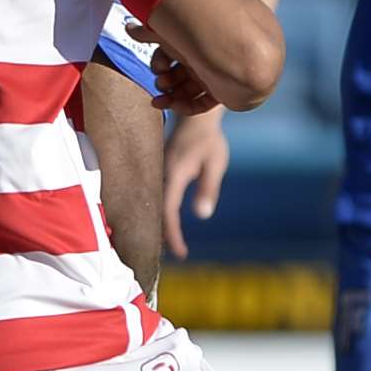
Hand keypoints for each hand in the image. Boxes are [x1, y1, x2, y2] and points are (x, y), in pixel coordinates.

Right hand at [130, 22, 219, 116]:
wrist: (241, 51)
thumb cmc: (203, 37)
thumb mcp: (171, 35)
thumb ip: (148, 33)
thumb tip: (128, 28)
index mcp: (190, 43)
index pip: (169, 56)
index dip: (160, 63)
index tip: (159, 67)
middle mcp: (200, 59)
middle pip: (177, 75)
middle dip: (164, 81)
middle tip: (162, 83)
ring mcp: (210, 76)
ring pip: (187, 90)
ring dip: (170, 97)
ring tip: (160, 102)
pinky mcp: (220, 91)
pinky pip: (201, 103)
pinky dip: (185, 106)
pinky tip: (174, 105)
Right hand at [162, 108, 230, 259]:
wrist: (196, 116)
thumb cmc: (209, 140)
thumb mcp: (215, 164)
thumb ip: (208, 188)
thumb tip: (202, 215)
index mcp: (174, 175)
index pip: (168, 212)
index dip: (173, 234)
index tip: (181, 253)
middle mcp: (161, 174)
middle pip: (157, 211)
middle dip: (165, 234)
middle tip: (177, 253)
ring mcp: (158, 171)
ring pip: (155, 204)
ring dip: (163, 223)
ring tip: (172, 242)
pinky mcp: (160, 170)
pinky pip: (157, 195)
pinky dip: (162, 210)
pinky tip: (168, 219)